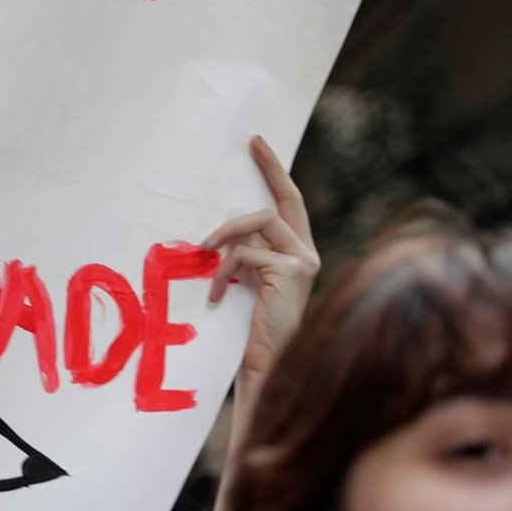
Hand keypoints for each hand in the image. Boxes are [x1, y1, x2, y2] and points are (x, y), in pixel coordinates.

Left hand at [202, 136, 320, 396]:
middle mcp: (307, 254)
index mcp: (298, 255)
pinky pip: (245, 253)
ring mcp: (303, 262)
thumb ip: (245, 253)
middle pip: (286, 199)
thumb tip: (221, 228)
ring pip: (259, 220)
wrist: (264, 368)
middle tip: (251, 142)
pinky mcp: (291, 272)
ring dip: (225, 233)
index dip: (275, 173)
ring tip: (204, 254)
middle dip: (270, 167)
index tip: (258, 145)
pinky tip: (218, 295)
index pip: (290, 205)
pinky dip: (224, 270)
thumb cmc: (249, 331)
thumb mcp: (248, 282)